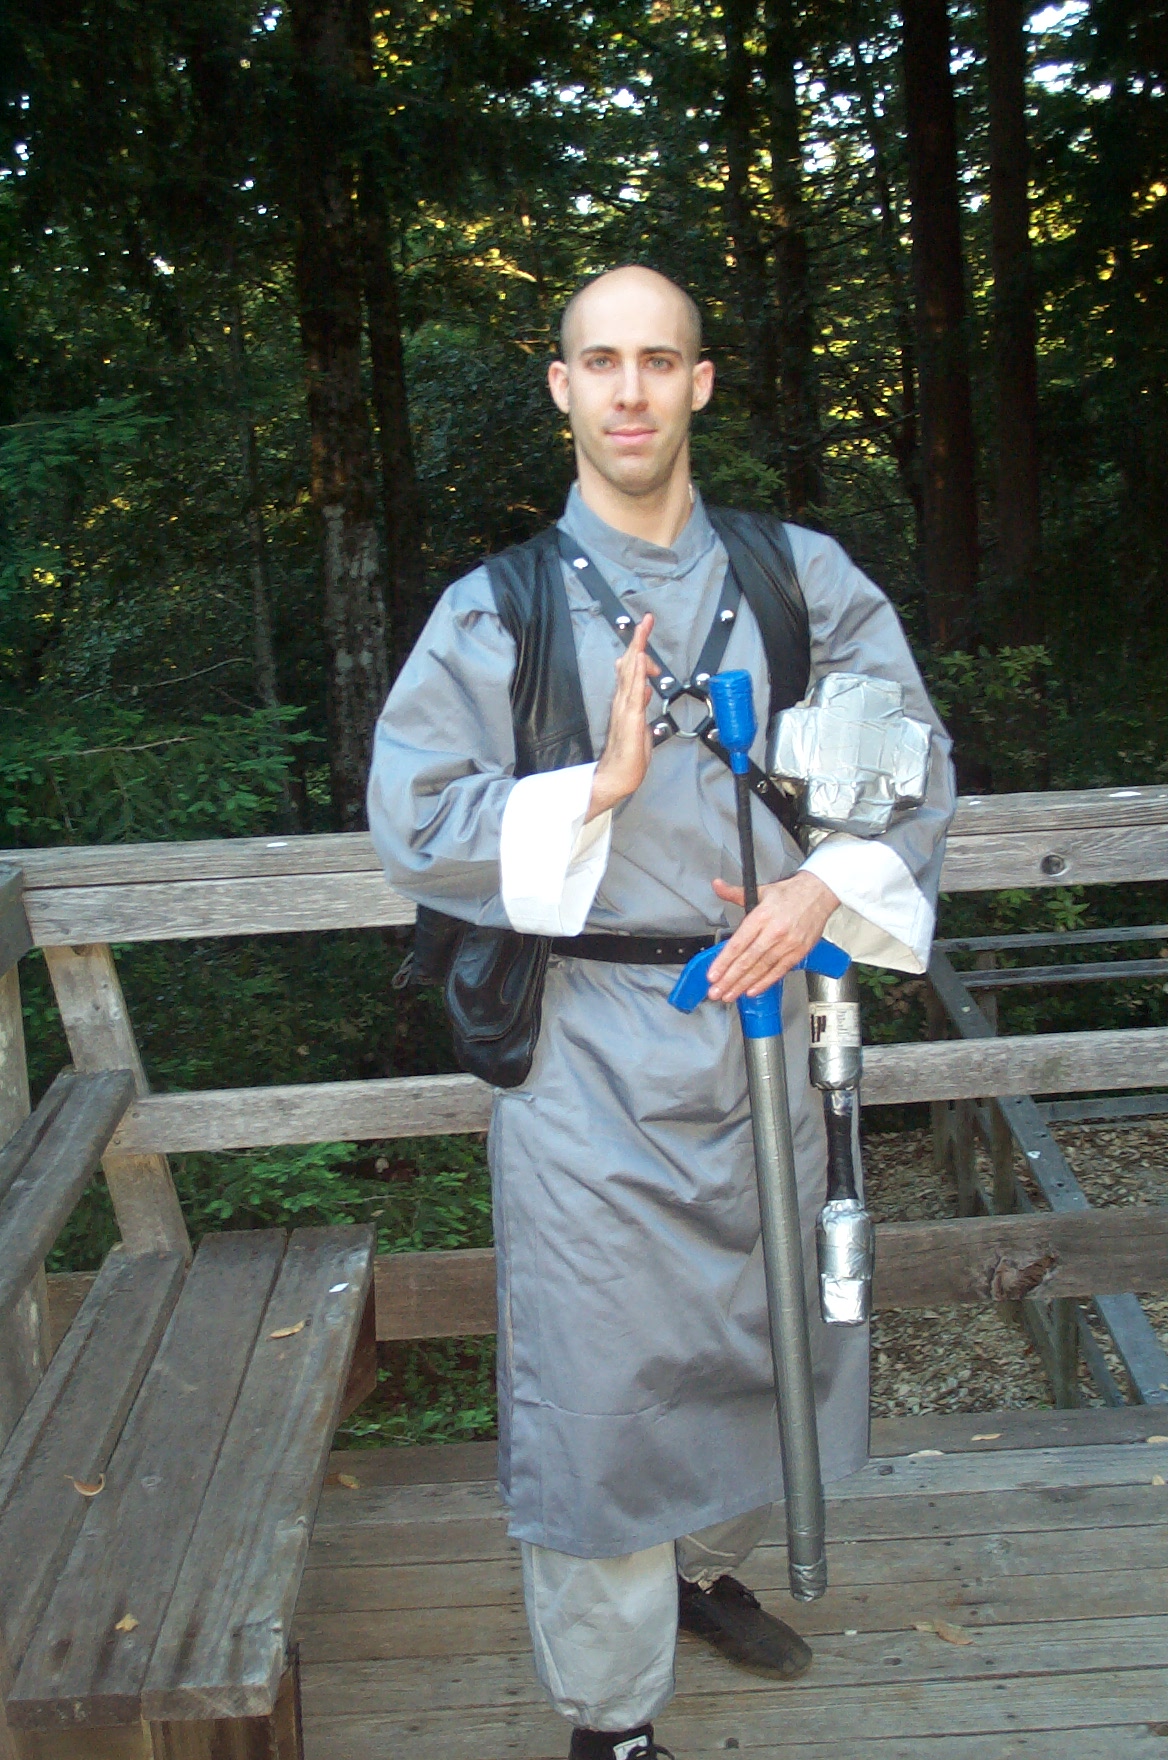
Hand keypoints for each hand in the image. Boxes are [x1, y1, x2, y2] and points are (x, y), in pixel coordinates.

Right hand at [586, 613, 659, 821]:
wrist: (617, 776)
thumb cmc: (628, 756)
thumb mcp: (641, 725)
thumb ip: (641, 706)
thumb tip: (646, 689)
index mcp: (626, 702)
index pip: (632, 670)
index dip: (639, 650)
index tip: (646, 631)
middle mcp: (623, 701)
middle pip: (630, 664)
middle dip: (638, 641)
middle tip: (646, 621)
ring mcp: (625, 708)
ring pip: (631, 673)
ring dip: (637, 650)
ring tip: (642, 630)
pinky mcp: (630, 719)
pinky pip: (633, 692)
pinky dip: (636, 674)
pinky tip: (638, 660)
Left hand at [706, 870, 838, 1001]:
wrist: (819, 893)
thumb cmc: (790, 894)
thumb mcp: (761, 890)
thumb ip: (735, 893)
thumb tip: (718, 886)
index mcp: (762, 916)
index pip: (738, 944)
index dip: (724, 961)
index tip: (713, 974)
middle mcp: (774, 932)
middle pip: (748, 960)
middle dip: (730, 979)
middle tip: (716, 991)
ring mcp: (788, 944)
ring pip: (761, 968)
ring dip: (743, 984)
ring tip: (730, 994)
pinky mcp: (799, 952)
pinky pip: (779, 971)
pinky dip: (765, 982)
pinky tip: (751, 991)